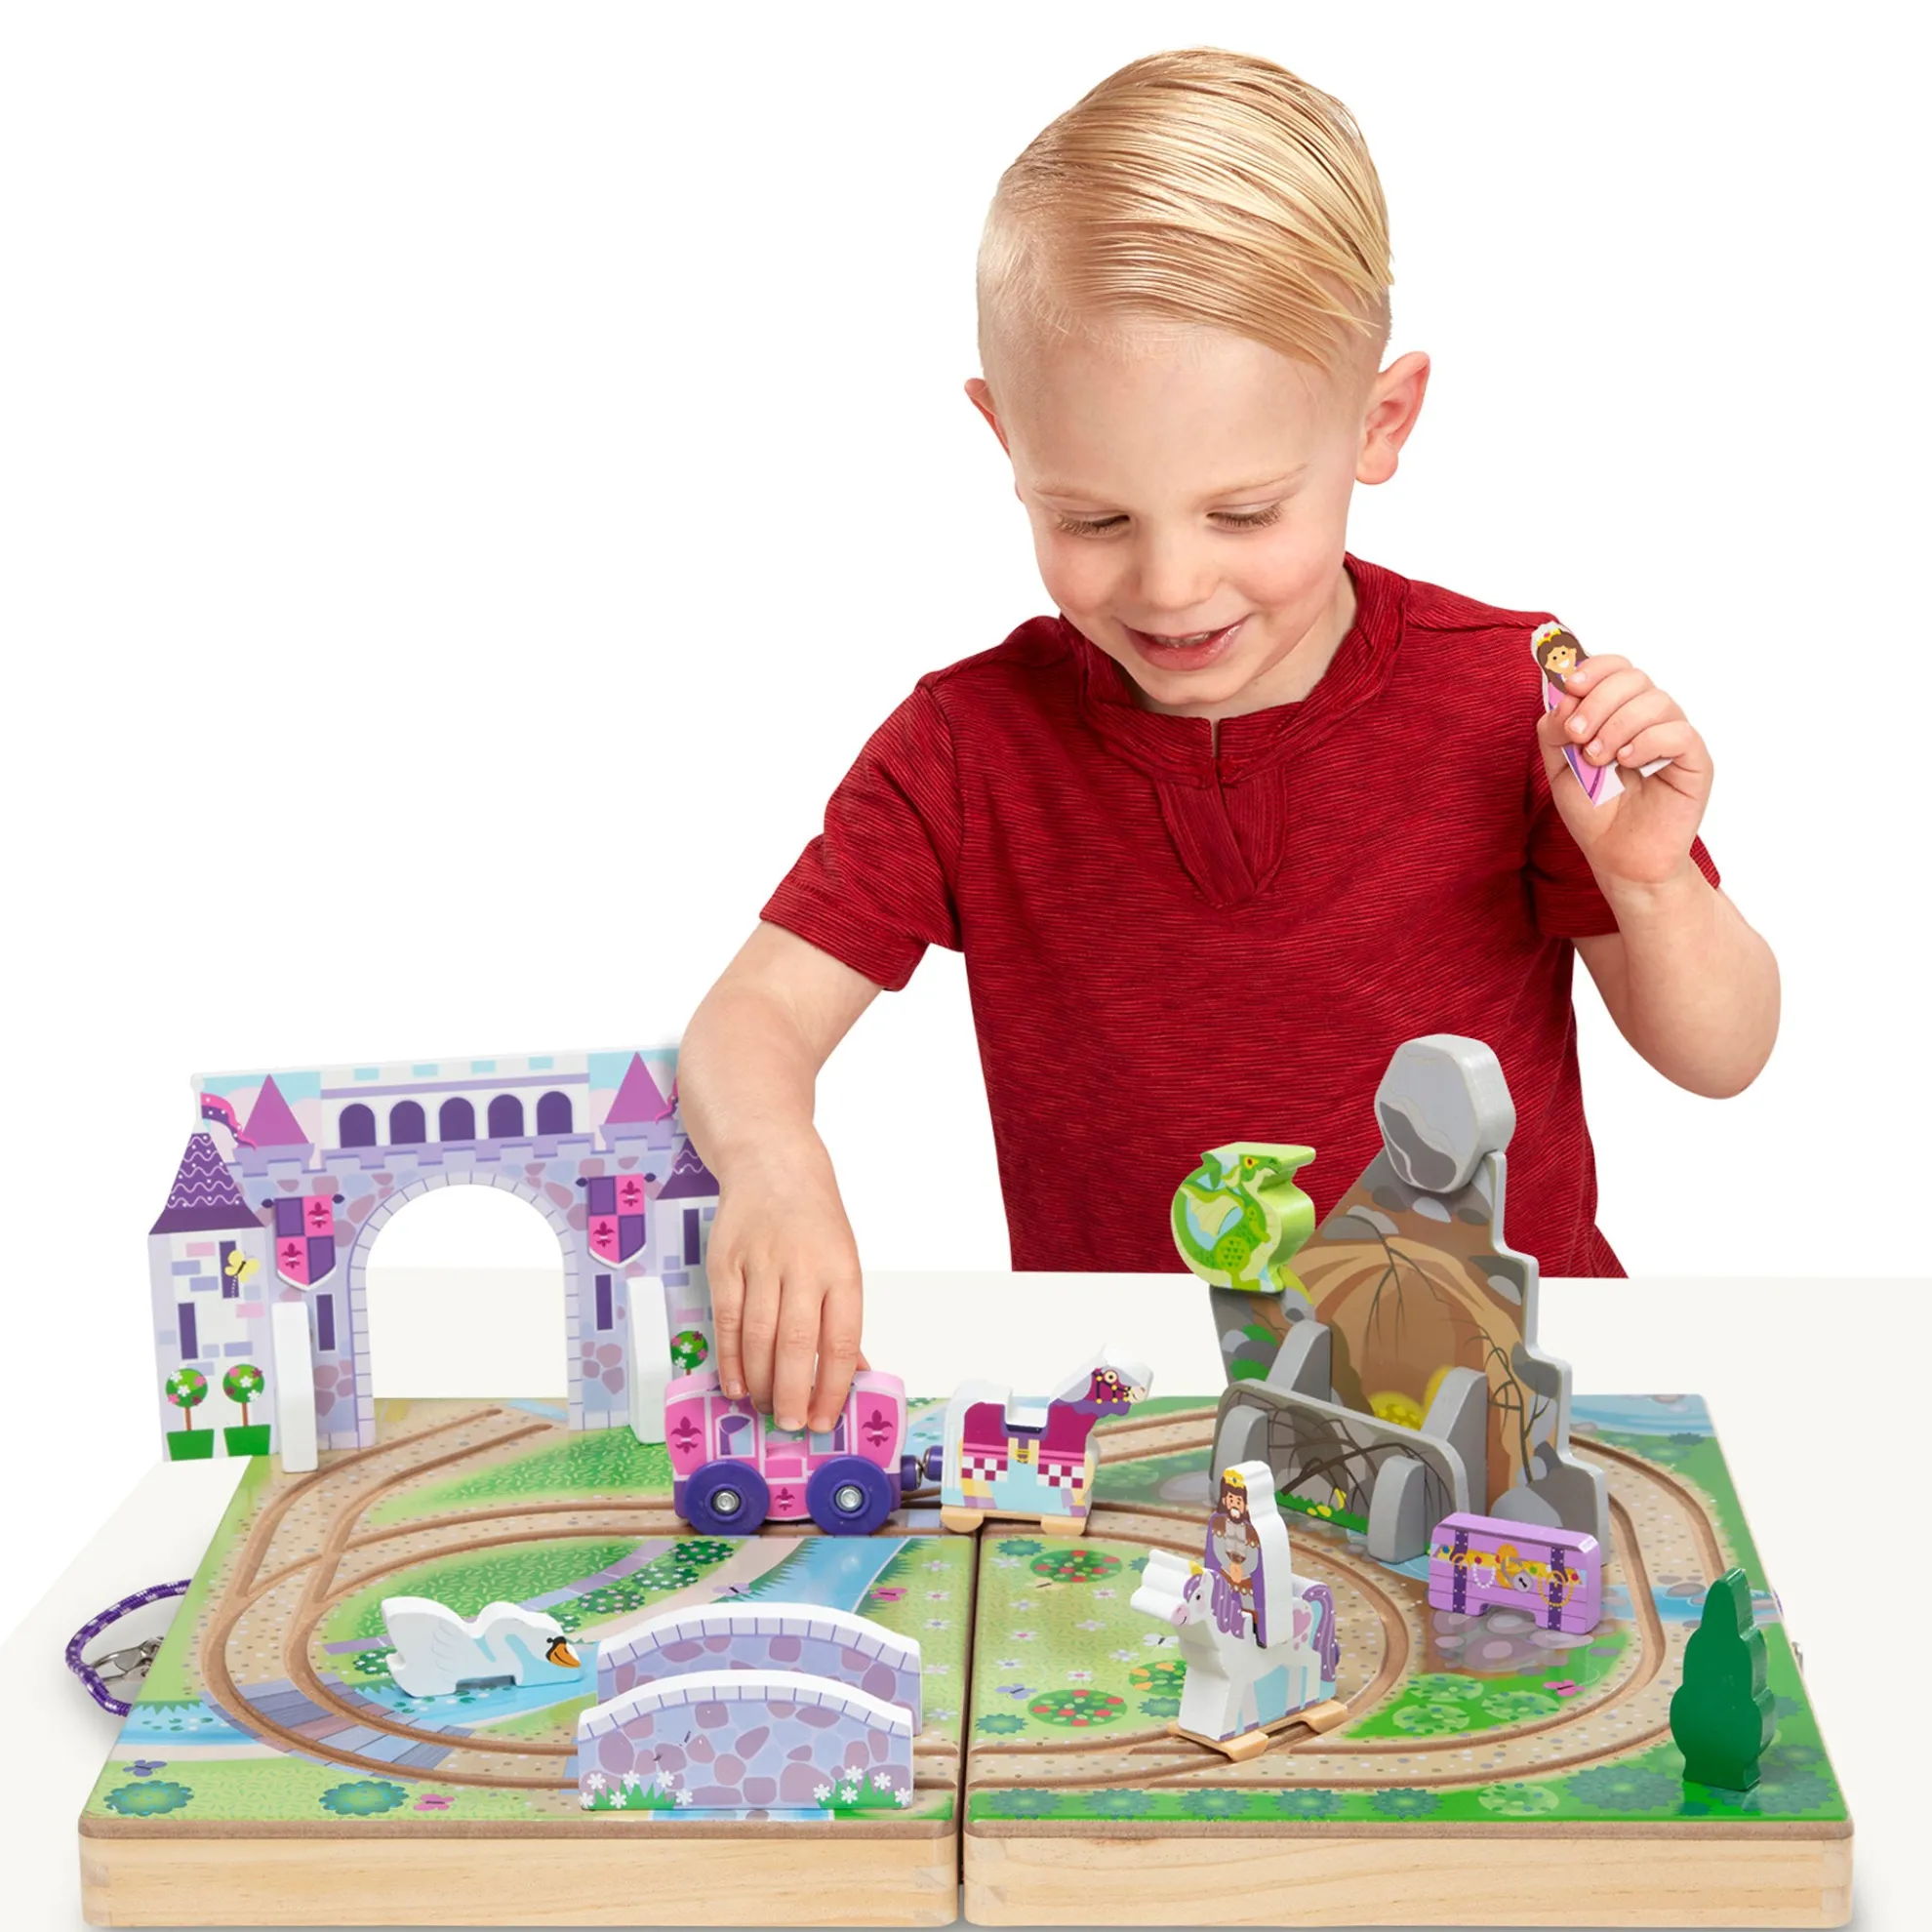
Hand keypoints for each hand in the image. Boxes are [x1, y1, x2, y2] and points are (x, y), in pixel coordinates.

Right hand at [705, 1137, 865, 1433]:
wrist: (771, 1162)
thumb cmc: (814, 1219)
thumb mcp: (842, 1260)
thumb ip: (841, 1319)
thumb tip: (852, 1375)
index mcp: (841, 1269)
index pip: (840, 1340)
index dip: (832, 1386)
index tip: (826, 1418)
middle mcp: (802, 1265)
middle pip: (796, 1343)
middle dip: (794, 1392)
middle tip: (792, 1424)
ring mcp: (761, 1261)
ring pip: (757, 1335)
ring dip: (761, 1381)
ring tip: (767, 1408)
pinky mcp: (725, 1261)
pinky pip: (725, 1319)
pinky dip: (729, 1358)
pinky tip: (737, 1384)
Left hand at [1536, 653, 1712, 891]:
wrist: (1618, 855)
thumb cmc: (1594, 809)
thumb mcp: (1559, 767)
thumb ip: (1554, 729)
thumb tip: (1564, 696)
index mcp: (1617, 712)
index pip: (1615, 668)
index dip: (1593, 668)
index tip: (1570, 686)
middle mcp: (1648, 718)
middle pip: (1633, 678)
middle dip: (1598, 700)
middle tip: (1578, 735)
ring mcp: (1673, 736)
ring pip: (1656, 701)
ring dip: (1617, 725)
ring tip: (1599, 758)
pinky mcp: (1694, 760)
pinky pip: (1678, 732)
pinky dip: (1646, 742)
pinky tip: (1626, 762)